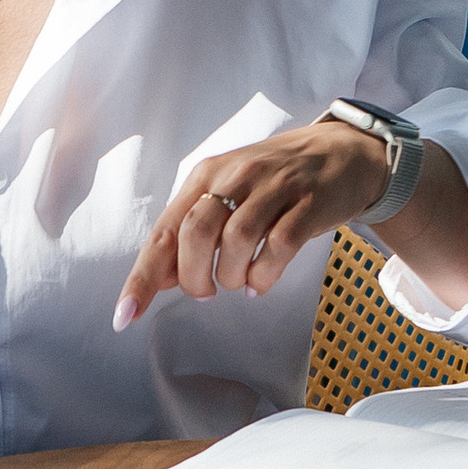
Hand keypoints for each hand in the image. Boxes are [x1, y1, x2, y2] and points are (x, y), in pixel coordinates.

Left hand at [114, 115, 398, 329]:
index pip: (164, 231)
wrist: (341, 153)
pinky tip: (260, 282)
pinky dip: (264, 275)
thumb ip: (192, 230)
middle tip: (206, 292)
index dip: (143, 277)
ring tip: (238, 283)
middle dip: (193, 277)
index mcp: (206, 175)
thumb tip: (161, 278)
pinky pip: (278, 246)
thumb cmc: (273, 181)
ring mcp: (274, 188)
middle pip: (195, 233)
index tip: (125, 315)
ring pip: (236, 240)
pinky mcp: (308, 204)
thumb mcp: (227, 193)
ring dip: (230, 276)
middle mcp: (235, 175)